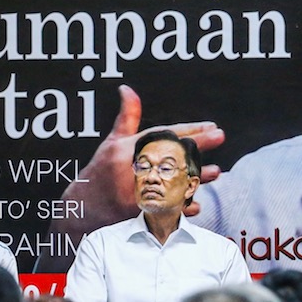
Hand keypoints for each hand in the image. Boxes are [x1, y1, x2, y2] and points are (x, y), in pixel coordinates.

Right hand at [39, 85, 224, 271]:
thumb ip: (127, 117)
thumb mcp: (112, 142)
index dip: (188, 129)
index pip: (163, 135)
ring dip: (195, 177)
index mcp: (128, 149)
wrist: (82, 207)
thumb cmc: (101, 171)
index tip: (210, 125)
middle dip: (198, 145)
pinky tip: (196, 204)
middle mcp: (132, 168)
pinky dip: (180, 208)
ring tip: (216, 171)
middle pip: (171, 154)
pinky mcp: (138, 211)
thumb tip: (127, 89)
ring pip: (172, 182)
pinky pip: (164, 209)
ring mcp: (136, 190)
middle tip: (219, 136)